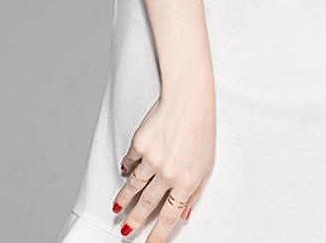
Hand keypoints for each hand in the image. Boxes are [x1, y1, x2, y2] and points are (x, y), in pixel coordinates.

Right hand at [111, 70, 215, 240]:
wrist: (189, 97)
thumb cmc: (202, 126)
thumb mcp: (208, 163)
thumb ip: (195, 191)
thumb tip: (184, 213)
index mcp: (187, 180)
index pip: (169, 216)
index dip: (158, 234)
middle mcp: (168, 173)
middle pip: (146, 205)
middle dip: (135, 221)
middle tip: (126, 230)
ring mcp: (152, 159)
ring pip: (133, 187)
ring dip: (124, 200)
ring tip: (118, 208)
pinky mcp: (139, 144)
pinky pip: (130, 162)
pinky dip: (127, 168)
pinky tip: (125, 172)